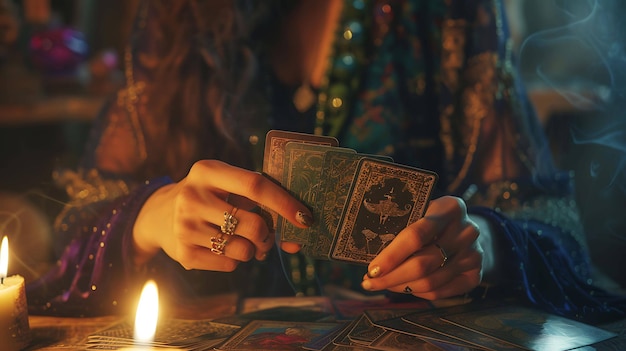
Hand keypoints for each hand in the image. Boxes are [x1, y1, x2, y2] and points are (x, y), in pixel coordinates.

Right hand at [133, 160, 312, 270]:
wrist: (159, 215)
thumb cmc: (209, 196)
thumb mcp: (224, 182)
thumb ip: (258, 195)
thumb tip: (299, 227)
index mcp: (207, 171)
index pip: (255, 186)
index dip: (285, 203)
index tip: (305, 218)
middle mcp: (192, 196)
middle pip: (254, 224)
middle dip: (268, 234)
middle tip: (264, 234)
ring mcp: (185, 226)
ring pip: (244, 250)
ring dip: (252, 249)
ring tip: (238, 238)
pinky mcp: (184, 254)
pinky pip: (230, 264)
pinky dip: (234, 259)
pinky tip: (219, 246)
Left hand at [361, 196, 482, 299]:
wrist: (468, 230)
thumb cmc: (434, 219)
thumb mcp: (422, 210)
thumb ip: (403, 224)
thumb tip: (370, 251)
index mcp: (449, 208)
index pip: (416, 236)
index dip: (391, 256)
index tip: (372, 269)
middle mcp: (466, 231)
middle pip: (422, 263)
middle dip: (390, 277)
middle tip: (370, 282)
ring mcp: (473, 254)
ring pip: (429, 282)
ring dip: (400, 287)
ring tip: (383, 284)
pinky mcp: (475, 275)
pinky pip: (439, 292)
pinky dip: (417, 293)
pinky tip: (403, 287)